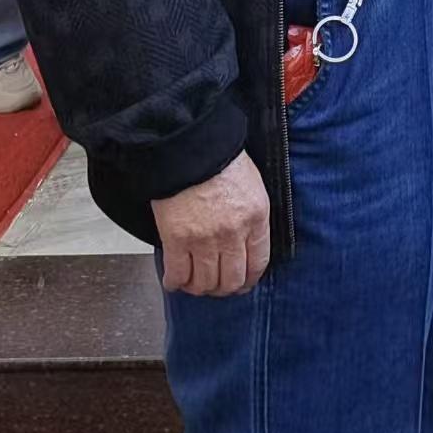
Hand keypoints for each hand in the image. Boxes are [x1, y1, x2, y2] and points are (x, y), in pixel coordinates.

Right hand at [153, 149, 270, 296]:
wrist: (188, 144)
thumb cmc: (219, 157)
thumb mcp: (252, 183)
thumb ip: (253, 215)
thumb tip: (248, 240)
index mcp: (255, 217)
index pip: (258, 263)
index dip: (249, 279)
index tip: (243, 282)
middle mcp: (233, 233)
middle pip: (232, 280)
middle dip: (224, 288)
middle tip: (217, 285)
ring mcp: (205, 239)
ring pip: (205, 283)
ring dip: (199, 287)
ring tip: (195, 282)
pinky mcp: (177, 239)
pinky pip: (178, 274)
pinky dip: (175, 282)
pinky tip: (175, 281)